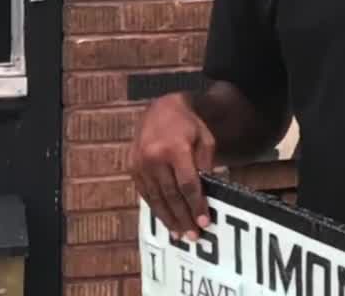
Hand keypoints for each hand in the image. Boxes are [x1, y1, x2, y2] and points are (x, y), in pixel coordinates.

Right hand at [127, 93, 216, 241]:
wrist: (161, 108)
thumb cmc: (189, 124)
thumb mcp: (205, 139)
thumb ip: (207, 165)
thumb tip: (211, 191)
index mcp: (175, 149)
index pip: (188, 184)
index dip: (196, 205)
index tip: (204, 222)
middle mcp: (154, 158)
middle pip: (171, 195)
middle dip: (183, 217)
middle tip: (193, 236)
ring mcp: (140, 164)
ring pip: (156, 198)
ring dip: (168, 218)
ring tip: (179, 234)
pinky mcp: (133, 168)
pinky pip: (145, 193)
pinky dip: (156, 208)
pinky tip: (165, 219)